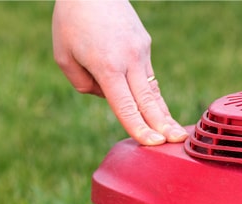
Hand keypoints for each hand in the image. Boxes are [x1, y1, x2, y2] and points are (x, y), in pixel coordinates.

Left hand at [52, 0, 187, 144]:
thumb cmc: (71, 21)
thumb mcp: (64, 57)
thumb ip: (83, 84)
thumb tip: (107, 96)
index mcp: (107, 66)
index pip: (126, 106)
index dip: (139, 127)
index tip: (153, 143)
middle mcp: (129, 59)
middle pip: (148, 100)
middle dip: (163, 124)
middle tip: (177, 142)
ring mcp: (140, 49)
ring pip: (152, 88)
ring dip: (162, 112)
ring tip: (176, 133)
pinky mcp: (143, 43)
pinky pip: (145, 74)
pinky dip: (149, 93)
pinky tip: (157, 111)